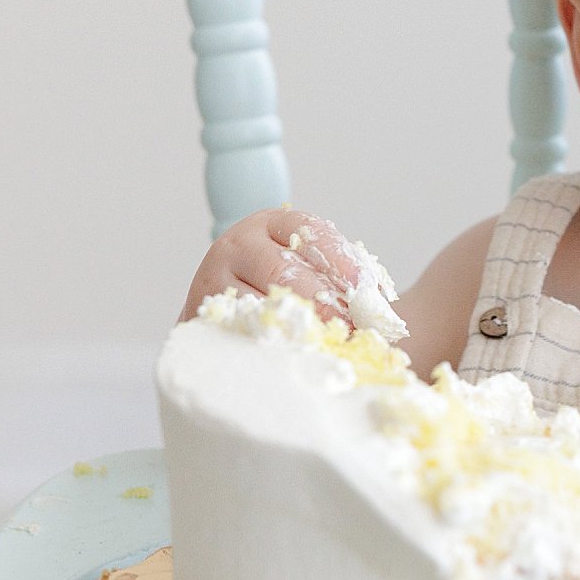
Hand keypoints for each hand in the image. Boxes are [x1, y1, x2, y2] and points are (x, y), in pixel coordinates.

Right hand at [179, 208, 402, 337]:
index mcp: (273, 223)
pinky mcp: (198, 314)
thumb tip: (381, 310)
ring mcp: (213, 278)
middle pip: (283, 269)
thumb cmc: (289, 291)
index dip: (339, 259)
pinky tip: (294, 356)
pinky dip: (269, 344)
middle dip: (322, 301)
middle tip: (351, 328)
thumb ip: (344, 280)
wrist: (235, 315)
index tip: (363, 287)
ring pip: (258, 301)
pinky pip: (236, 330)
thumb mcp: (313, 270)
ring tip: (329, 344)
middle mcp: (238, 244)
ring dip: (298, 325)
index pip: (308, 231)